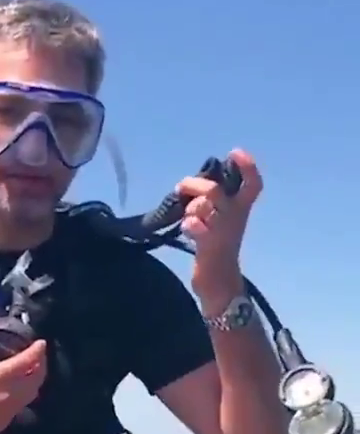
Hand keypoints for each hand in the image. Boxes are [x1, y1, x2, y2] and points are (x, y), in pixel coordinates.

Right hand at [0, 326, 46, 433]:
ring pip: (32, 393)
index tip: (41, 343)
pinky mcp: (6, 422)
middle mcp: (11, 394)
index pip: (27, 361)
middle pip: (36, 378)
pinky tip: (16, 389)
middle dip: (41, 366)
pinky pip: (22, 404)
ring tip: (30, 371)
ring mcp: (10, 410)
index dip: (37, 351)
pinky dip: (25, 393)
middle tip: (38, 356)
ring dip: (34, 380)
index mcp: (0, 378)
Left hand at [176, 148, 261, 302]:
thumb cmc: (217, 247)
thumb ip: (213, 201)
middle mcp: (234, 219)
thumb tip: (196, 181)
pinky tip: (187, 230)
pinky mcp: (208, 247)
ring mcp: (221, 232)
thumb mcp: (220, 221)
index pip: (253, 185)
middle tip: (180, 188)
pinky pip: (195, 226)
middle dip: (194, 185)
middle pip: (215, 191)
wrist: (220, 282)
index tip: (235, 151)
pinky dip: (189, 224)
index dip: (247, 167)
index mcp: (241, 211)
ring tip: (188, 218)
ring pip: (203, 206)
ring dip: (190, 208)